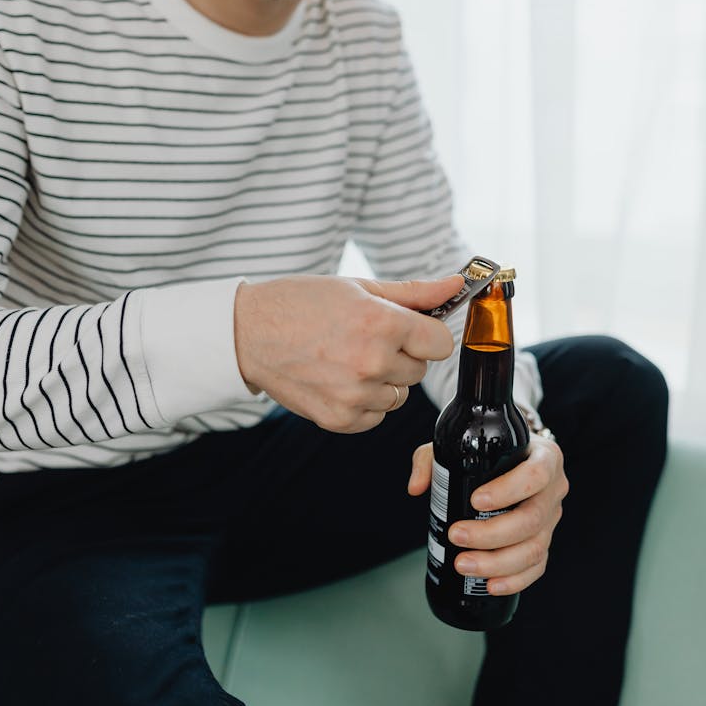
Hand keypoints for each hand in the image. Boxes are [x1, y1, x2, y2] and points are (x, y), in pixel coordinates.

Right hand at [234, 273, 463, 432]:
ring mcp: (355, 395)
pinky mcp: (339, 420)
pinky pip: (376, 416)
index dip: (426, 333)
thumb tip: (457, 285)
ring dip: (382, 380)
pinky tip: (338, 378)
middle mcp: (372, 362)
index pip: (440, 343)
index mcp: (381, 324)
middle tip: (365, 338)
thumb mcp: (358, 287)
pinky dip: (364, 402)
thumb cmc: (301, 303)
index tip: (408, 328)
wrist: (248, 333)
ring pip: (399, 395)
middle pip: (419, 369)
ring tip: (347, 358)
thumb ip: (414, 292)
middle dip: (401, 354)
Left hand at [408, 435, 568, 593]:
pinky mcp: (545, 540)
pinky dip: (515, 579)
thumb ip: (432, 459)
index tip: (475, 501)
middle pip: (531, 519)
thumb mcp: (460, 444)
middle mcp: (553, 489)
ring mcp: (551, 518)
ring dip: (498, 562)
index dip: (508, 491)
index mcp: (544, 457)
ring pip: (535, 548)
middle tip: (457, 535)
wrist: (509, 458)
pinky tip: (490, 584)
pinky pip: (537, 566)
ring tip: (464, 564)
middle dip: (492, 534)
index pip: (535, 475)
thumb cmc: (487, 451)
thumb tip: (416, 488)